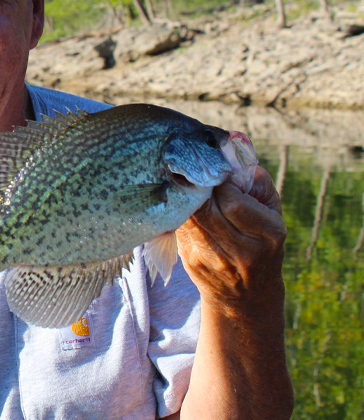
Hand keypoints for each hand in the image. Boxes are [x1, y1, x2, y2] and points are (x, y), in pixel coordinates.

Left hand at [176, 166, 286, 311]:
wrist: (244, 294)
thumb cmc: (261, 242)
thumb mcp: (273, 213)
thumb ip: (258, 183)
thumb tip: (234, 158)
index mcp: (266, 234)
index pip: (232, 201)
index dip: (221, 182)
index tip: (217, 171)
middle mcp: (239, 249)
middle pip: (206, 208)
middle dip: (198, 185)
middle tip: (196, 171)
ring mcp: (211, 257)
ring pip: (189, 215)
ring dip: (185, 195)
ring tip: (187, 180)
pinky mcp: (190, 259)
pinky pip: (179, 225)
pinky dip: (179, 209)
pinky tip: (180, 199)